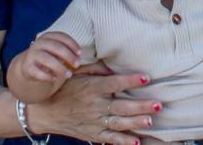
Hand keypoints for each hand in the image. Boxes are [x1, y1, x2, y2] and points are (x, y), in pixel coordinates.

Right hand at [20, 32, 82, 82]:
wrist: (28, 65)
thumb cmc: (49, 55)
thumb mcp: (57, 50)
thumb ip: (67, 51)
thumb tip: (78, 58)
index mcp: (48, 36)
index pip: (61, 37)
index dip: (72, 44)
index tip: (80, 53)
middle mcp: (39, 43)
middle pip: (56, 47)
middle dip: (68, 56)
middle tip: (77, 65)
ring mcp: (32, 55)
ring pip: (47, 59)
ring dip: (60, 68)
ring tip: (69, 75)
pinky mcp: (27, 67)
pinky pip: (38, 72)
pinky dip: (48, 76)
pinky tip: (55, 78)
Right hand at [31, 64, 159, 144]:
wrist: (44, 111)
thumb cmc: (63, 88)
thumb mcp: (76, 73)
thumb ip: (96, 68)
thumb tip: (114, 65)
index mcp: (92, 88)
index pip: (114, 83)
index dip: (130, 81)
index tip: (146, 78)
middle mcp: (94, 105)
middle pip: (120, 106)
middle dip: (140, 106)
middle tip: (158, 104)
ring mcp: (93, 121)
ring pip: (118, 123)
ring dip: (135, 123)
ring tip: (150, 121)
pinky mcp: (92, 134)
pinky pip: (109, 139)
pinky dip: (123, 142)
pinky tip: (136, 142)